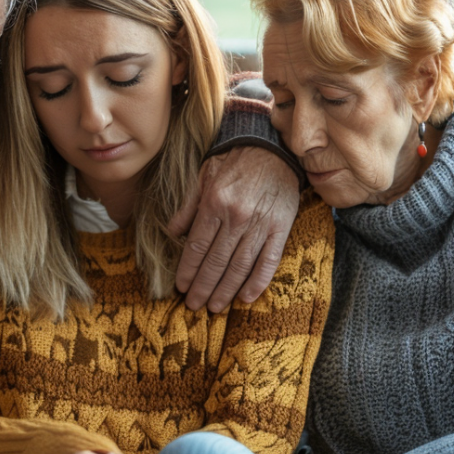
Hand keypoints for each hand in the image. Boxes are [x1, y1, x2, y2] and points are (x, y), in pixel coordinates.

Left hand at [169, 146, 299, 311]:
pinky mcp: (282, 228)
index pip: (197, 247)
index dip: (187, 271)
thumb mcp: (204, 176)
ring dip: (225, 290)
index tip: (181, 288)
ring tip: (215, 306)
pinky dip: (257, 281)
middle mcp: (237, 217)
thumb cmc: (234, 161)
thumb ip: (188, 206)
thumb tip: (172, 233)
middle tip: (194, 305)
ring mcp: (261, 224)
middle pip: (216, 262)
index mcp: (215, 204)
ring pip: (240, 266)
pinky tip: (246, 297)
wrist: (272, 147)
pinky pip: (269, 261)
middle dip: (203, 287)